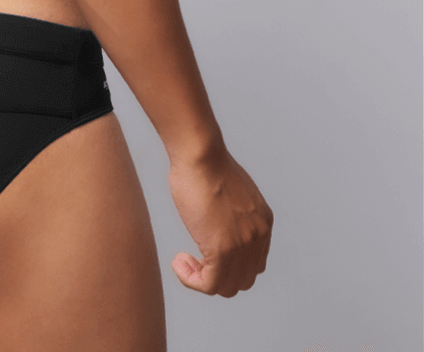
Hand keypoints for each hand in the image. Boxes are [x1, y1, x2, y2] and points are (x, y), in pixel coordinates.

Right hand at [168, 146, 272, 296]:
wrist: (200, 153)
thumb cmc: (205, 163)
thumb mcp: (229, 190)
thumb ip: (231, 211)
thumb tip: (216, 221)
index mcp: (262, 222)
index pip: (253, 264)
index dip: (227, 265)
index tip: (203, 251)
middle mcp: (258, 237)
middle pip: (243, 280)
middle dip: (216, 275)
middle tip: (192, 258)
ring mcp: (243, 245)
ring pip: (227, 287)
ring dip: (202, 279)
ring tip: (184, 261)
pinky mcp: (222, 249)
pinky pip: (210, 284)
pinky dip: (191, 280)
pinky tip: (179, 262)